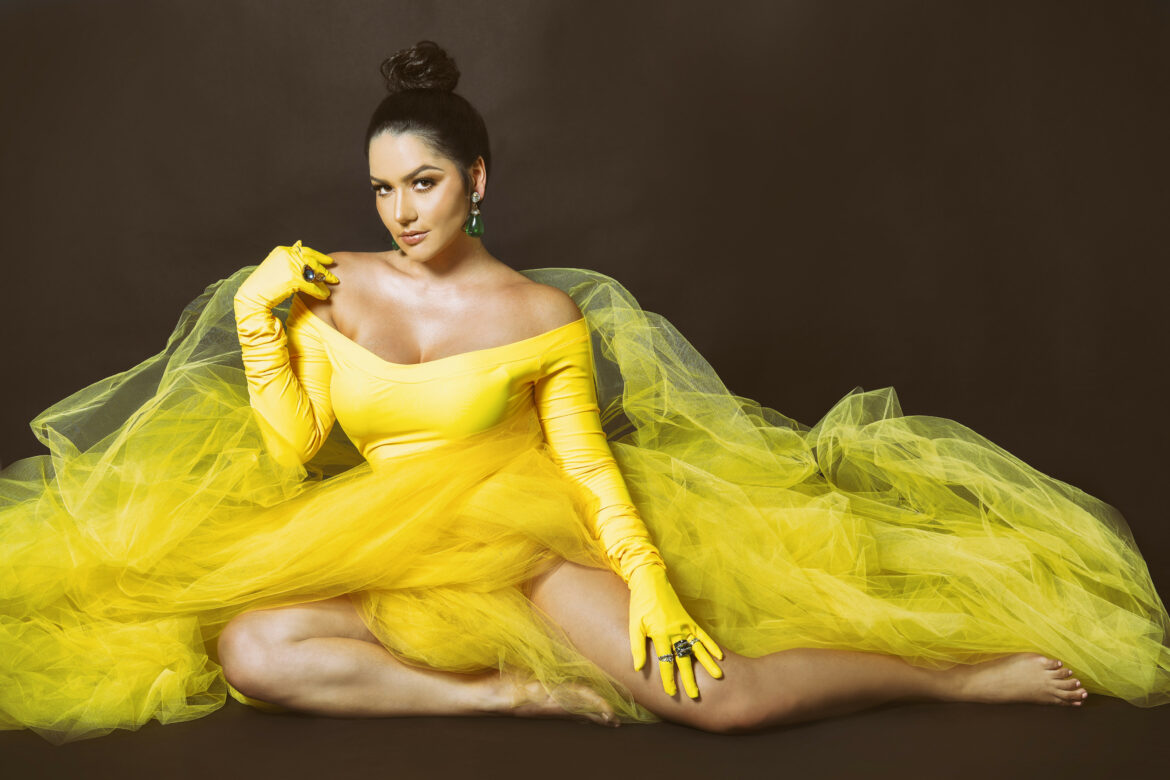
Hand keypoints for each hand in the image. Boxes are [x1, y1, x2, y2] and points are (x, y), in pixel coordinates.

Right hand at [235, 240, 337, 311]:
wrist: (252, 295)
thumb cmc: (264, 283)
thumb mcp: (275, 266)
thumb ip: (288, 259)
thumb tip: (300, 248)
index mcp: (283, 251)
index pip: (306, 251)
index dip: (319, 256)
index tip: (329, 260)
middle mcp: (287, 256)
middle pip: (312, 261)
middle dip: (325, 269)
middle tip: (334, 277)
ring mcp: (290, 267)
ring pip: (314, 273)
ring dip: (324, 281)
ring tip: (331, 287)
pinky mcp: (292, 280)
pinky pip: (311, 285)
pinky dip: (319, 291)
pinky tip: (324, 296)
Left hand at [627, 563, 723, 698]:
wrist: (651, 582)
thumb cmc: (640, 605)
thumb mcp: (634, 626)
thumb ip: (637, 647)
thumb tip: (638, 669)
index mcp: (660, 634)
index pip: (665, 661)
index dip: (668, 678)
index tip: (671, 693)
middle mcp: (675, 631)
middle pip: (684, 659)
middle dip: (689, 678)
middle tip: (695, 694)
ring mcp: (684, 626)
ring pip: (698, 648)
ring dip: (707, 663)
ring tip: (717, 676)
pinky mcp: (689, 621)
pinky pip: (703, 635)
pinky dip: (712, 645)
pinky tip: (720, 656)